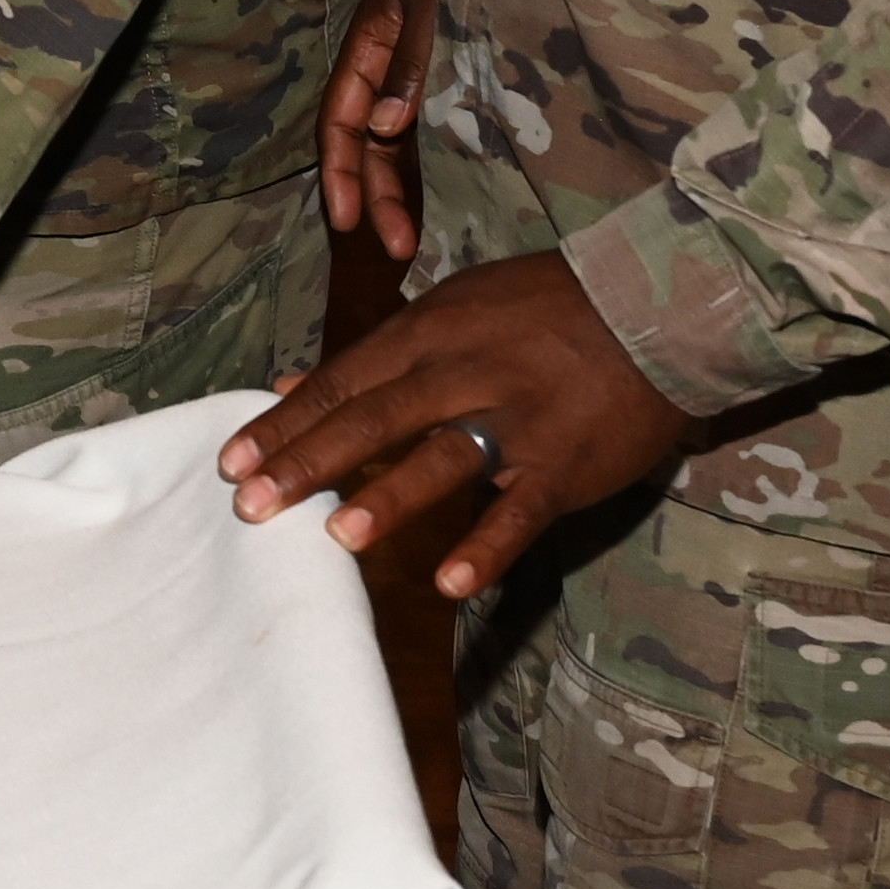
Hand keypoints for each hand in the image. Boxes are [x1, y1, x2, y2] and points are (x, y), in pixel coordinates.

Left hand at [217, 248, 690, 602]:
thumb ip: (373, 352)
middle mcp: (465, 372)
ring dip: (390, 497)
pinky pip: (521, 510)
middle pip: (374, 418)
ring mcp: (517, 419)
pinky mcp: (565, 464)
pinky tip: (449, 583)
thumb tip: (290, 381)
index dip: (286, 423)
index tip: (233, 461)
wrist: (657, 305)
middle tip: (251, 503)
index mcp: (429, 332)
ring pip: (444, 458)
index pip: (342, 381)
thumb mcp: (451, 308)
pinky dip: (487, 546)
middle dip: (308, 461)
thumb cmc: (544, 308)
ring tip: (337, 537)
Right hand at [318, 0, 449, 263]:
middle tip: (396, 249)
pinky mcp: (445, 84)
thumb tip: (385, 129)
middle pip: (366, 142)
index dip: (341, 170)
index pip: (340, 119)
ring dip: (398, 194)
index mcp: (365, 44)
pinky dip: (426, 172)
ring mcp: (412, 78)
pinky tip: (436, 206)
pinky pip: (425, 136)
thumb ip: (409, 63)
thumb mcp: (428, 1)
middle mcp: (382, 69)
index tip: (349, 219)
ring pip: (393, 147)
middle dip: (375, 196)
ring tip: (411, 243)